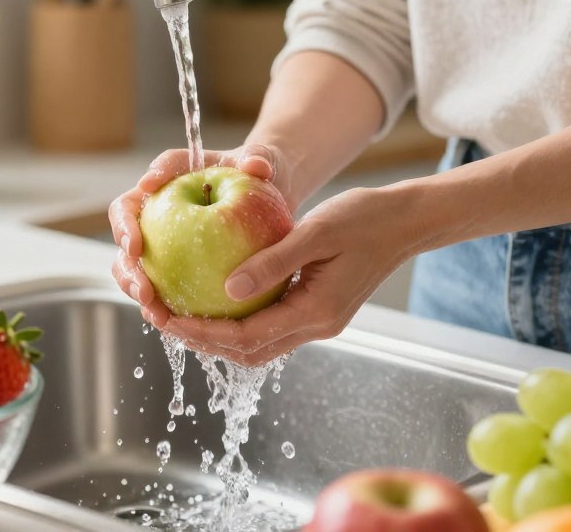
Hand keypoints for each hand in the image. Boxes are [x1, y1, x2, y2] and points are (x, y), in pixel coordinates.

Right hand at [108, 144, 290, 327]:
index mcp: (174, 174)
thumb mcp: (264, 162)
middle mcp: (159, 206)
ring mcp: (163, 236)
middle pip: (126, 225)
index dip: (140, 196)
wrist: (268, 198)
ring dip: (134, 284)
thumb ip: (259, 160)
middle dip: (127, 254)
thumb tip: (255, 166)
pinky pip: (161, 284)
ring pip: (133, 261)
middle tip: (142, 277)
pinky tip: (171, 323)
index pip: (149, 181)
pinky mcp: (175, 264)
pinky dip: (161, 302)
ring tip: (151, 306)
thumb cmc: (260, 173)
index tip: (142, 214)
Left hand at [162, 184, 413, 365]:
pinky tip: (216, 301)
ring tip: (182, 314)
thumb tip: (226, 289)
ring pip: (260, 344)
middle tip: (165, 319)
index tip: (168, 317)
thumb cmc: (365, 218)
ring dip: (220, 336)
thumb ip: (272, 262)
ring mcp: (320, 321)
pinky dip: (240, 322)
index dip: (204, 333)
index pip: (249, 338)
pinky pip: (272, 326)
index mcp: (317, 311)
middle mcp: (318, 325)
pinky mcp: (319, 309)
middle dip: (204, 342)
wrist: (405, 221)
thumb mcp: (315, 232)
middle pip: (250, 352)